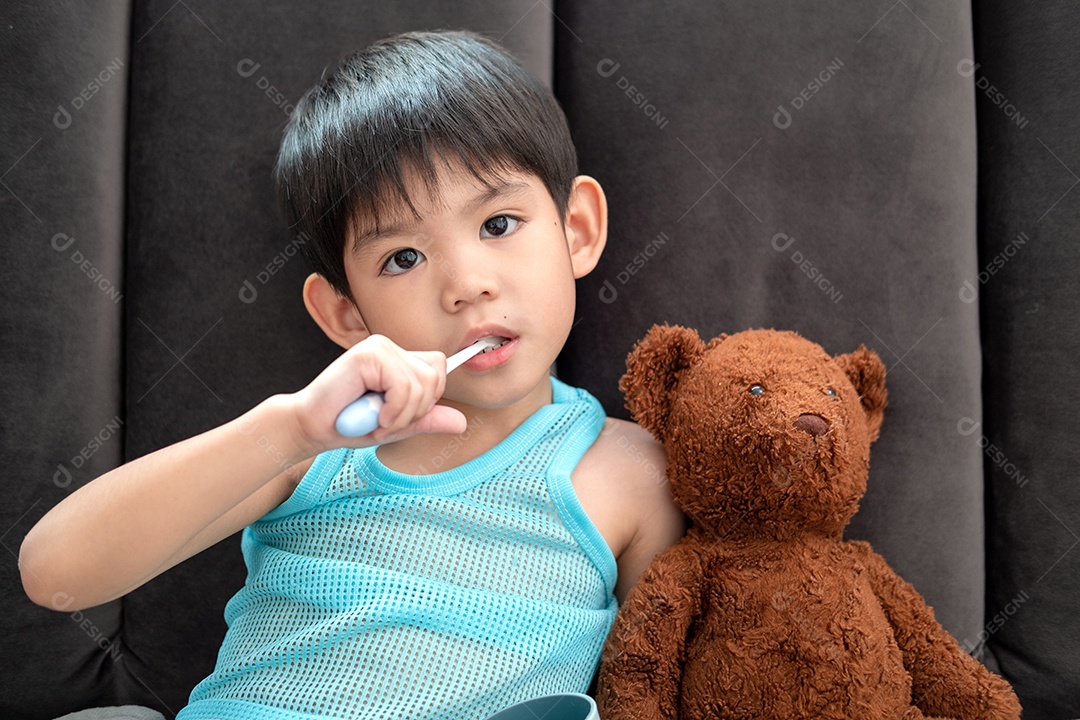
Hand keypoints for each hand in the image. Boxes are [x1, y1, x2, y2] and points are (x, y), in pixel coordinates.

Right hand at [287, 335, 467, 454]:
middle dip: (416, 410)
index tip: (401, 415)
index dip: (428, 398)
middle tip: (385, 420)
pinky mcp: (368, 354)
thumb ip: (427, 420)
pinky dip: (392, 411)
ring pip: (421, 384)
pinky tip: (370, 415)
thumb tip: (462, 422)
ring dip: (401, 415)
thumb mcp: (398, 427)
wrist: (311, 428)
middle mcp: (390, 347)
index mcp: (399, 358)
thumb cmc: (350, 425)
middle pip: (435, 376)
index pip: (438, 368)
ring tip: (374, 419)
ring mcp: (378, 347)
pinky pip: (404, 386)